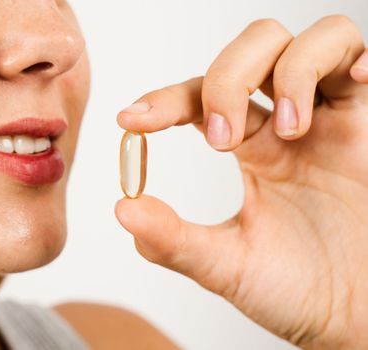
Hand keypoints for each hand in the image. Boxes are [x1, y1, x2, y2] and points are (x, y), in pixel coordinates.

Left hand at [115, 16, 367, 348]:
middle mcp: (284, 125)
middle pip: (250, 50)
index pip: (199, 97)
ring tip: (288, 132)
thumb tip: (121, 208)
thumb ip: (173, 240)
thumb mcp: (226, 266)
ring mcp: (330, 119)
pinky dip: (348, 59)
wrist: (357, 318)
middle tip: (223, 140)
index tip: (132, 121)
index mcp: (248, 148)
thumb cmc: (297, 291)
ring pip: (305, 41)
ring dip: (287, 73)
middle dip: (227, 80)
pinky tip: (346, 87)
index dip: (164, 100)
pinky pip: (362, 59)